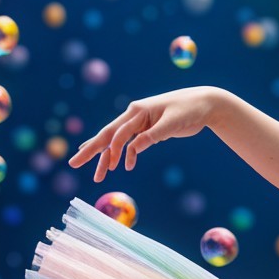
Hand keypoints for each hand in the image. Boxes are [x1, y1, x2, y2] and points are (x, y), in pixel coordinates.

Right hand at [69, 86, 226, 181]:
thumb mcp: (172, 124)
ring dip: (108, 157)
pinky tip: (123, 166)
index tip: (106, 165)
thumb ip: (153, 136)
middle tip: (74, 163)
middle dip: (91, 151)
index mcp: (137, 111)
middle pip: (109, 135)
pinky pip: (132, 143)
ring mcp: (140, 122)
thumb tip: (134, 148)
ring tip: (98, 175)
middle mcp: (134, 115)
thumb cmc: (189, 110)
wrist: (204, 104)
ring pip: (118, 141)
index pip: (117, 132)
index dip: (109, 148)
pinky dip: (126, 154)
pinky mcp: (149, 129)